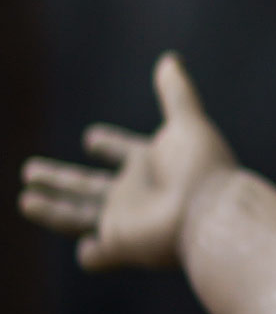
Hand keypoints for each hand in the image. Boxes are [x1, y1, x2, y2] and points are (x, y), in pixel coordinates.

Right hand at [20, 52, 235, 269]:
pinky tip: (87, 250)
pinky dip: (90, 254)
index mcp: (150, 164)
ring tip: (25, 198)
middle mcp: (135, 193)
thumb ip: (176, 93)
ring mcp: (126, 221)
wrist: (212, 214)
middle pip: (87, 185)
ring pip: (77, 215)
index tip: (92, 138)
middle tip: (30, 169)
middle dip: (59, 178)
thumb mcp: (188, 124)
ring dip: (51, 209)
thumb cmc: (203, 169)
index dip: (110, 144)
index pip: (124, 151)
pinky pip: (98, 255)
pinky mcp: (120, 245)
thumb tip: (170, 58)